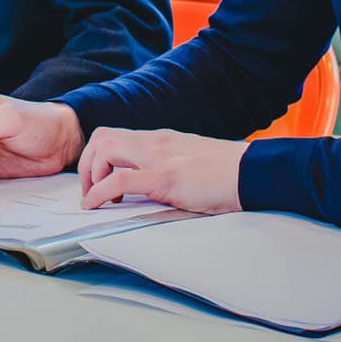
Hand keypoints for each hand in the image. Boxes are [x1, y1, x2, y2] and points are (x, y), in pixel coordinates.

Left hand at [78, 127, 247, 213]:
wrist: (253, 172)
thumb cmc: (229, 173)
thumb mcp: (192, 162)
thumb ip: (171, 166)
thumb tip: (155, 185)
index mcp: (162, 140)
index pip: (117, 135)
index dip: (98, 156)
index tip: (98, 180)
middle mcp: (155, 142)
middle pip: (103, 137)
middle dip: (87, 163)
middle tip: (90, 189)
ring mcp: (158, 157)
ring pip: (104, 149)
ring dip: (91, 175)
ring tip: (96, 198)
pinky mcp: (164, 177)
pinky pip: (118, 179)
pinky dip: (99, 193)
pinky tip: (96, 206)